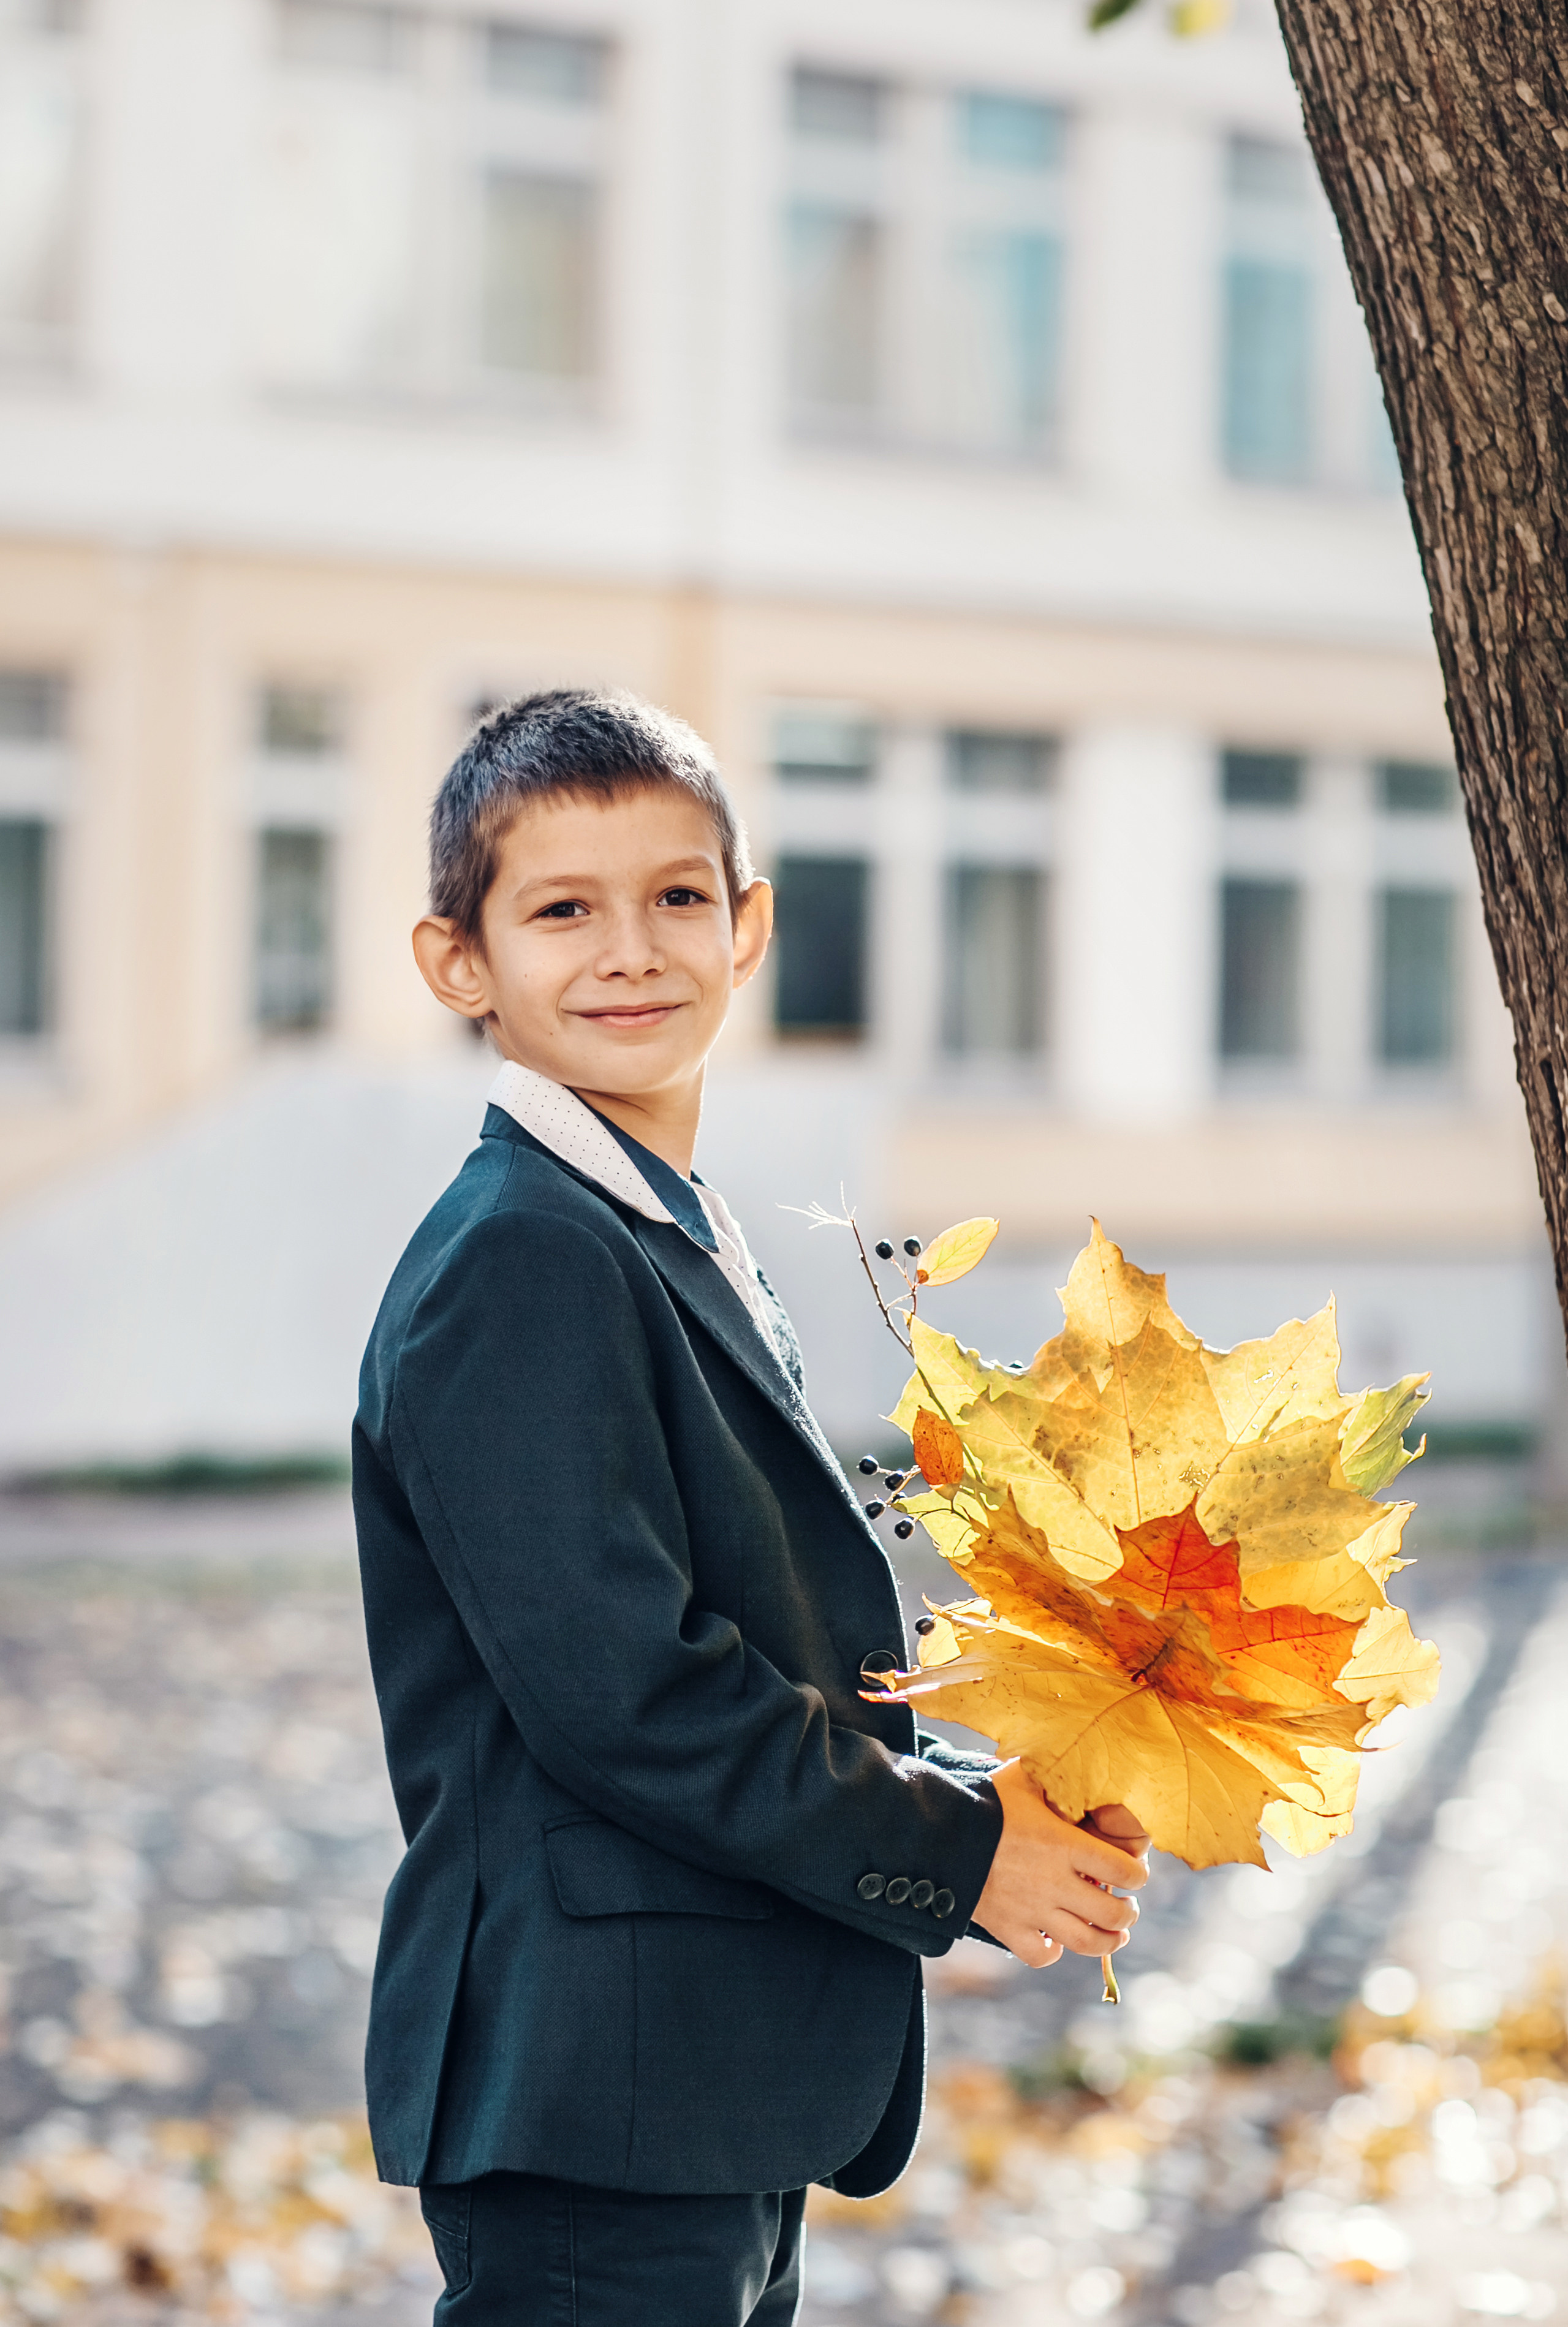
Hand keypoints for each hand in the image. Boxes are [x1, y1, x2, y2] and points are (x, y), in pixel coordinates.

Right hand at [974, 1762, 1145, 1969]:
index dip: (1137, 1875)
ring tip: (1113, 1933)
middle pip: (1114, 1913)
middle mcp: (1056, 1882)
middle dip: (1128, 1912)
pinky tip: (1056, 1940)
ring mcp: (1032, 1910)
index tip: (1134, 1873)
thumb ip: (1052, 1777)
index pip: (1126, 1870)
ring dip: (1108, 1941)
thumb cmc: (982, 1800)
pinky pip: (1041, 1956)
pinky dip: (1054, 1952)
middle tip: (1127, 1906)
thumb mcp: (1022, 1778)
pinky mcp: (1008, 1929)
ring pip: (1087, 1943)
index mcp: (1065, 1844)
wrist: (935, 1833)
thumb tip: (1076, 1766)